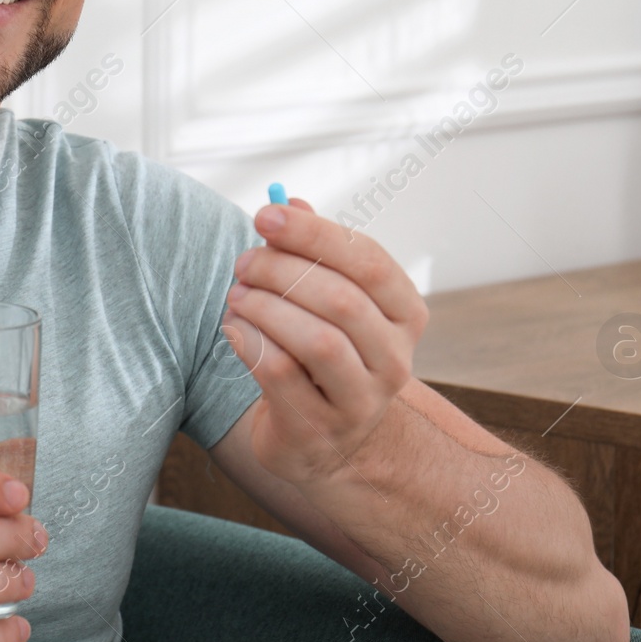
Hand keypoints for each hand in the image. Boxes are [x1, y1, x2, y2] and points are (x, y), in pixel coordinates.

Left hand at [220, 198, 428, 486]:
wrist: (327, 440)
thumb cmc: (323, 351)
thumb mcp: (328, 299)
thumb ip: (313, 253)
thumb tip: (288, 201)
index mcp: (405, 314)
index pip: (368, 261)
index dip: (314, 233)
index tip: (265, 215)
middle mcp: (393, 360)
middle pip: (341, 300)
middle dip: (281, 270)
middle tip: (244, 262)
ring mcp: (360, 402)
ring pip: (316, 340)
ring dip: (265, 307)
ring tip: (237, 295)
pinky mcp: (317, 431)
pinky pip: (280, 374)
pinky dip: (250, 341)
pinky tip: (235, 328)